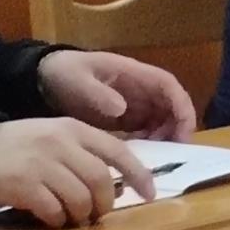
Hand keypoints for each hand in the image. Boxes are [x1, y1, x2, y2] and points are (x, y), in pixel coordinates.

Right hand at [0, 117, 151, 226]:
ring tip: (74, 218)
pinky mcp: (25, 185)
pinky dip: (58, 220)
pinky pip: (54, 211)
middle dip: (105, 204)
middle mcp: (62, 143)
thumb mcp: (58, 137)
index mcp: (75, 129)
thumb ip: (85, 154)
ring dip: (81, 216)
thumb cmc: (25, 146)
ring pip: (80, 198)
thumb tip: (117, 186)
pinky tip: (52, 218)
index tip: (151, 193)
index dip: (138, 174)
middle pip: (100, 180)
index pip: (117, 150)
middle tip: (97, 214)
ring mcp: (43, 164)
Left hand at [38, 50, 196, 141]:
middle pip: (170, 105)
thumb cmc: (64, 73)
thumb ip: (98, 93)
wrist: (45, 78)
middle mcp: (139, 88)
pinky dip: (148, 142)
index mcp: (132, 73)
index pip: (168, 85)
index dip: (181, 106)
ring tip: (154, 156)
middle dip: (177, 127)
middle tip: (172, 152)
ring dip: (164, 137)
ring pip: (161, 119)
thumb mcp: (78, 80)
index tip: (184, 130)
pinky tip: (137, 156)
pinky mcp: (124, 117)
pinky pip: (146, 129)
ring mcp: (133, 102)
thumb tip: (121, 108)